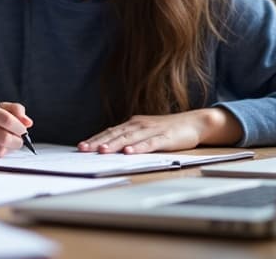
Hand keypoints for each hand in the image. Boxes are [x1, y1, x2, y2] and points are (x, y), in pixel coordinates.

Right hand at [0, 100, 32, 157]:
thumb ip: (15, 110)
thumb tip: (28, 122)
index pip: (6, 119)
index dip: (19, 127)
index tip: (23, 130)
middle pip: (4, 138)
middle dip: (17, 141)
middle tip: (19, 139)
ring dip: (9, 148)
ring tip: (7, 142)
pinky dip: (0, 153)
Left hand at [77, 108, 242, 153]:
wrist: (194, 122)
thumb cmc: (167, 130)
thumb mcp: (145, 132)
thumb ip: (131, 138)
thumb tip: (111, 147)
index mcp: (132, 124)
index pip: (109, 131)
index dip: (95, 139)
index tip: (81, 146)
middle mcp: (139, 125)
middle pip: (115, 134)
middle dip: (98, 142)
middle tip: (83, 149)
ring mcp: (152, 130)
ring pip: (129, 138)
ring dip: (114, 145)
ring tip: (101, 151)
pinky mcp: (165, 137)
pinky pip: (150, 143)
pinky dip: (138, 148)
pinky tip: (129, 152)